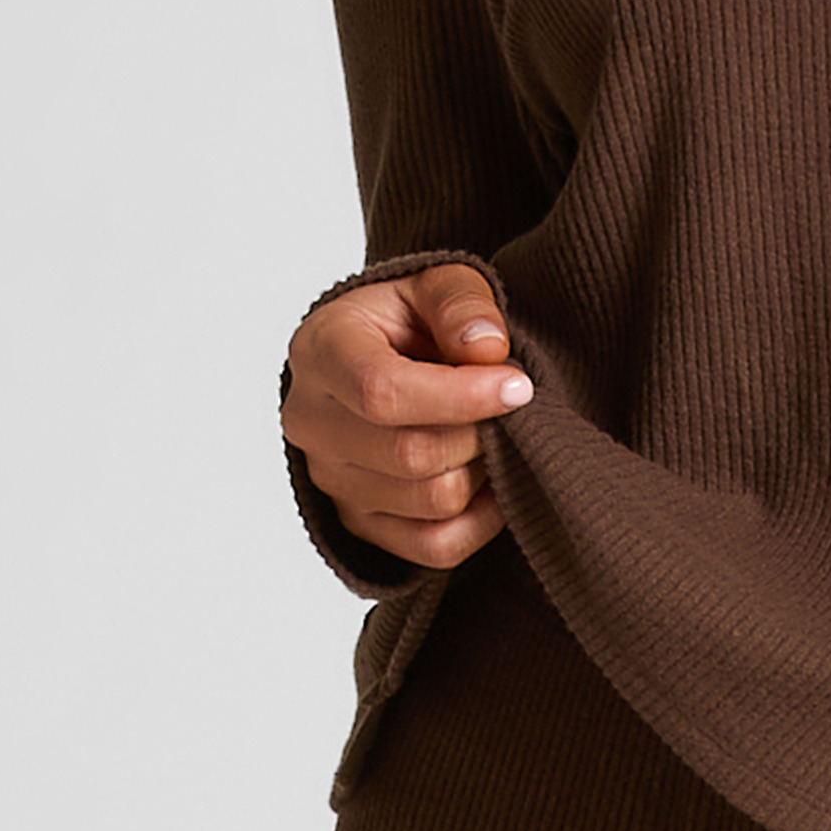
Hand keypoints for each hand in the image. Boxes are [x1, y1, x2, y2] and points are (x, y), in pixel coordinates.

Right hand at [282, 262, 531, 569]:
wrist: (379, 357)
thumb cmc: (407, 318)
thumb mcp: (434, 283)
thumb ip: (461, 303)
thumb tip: (488, 349)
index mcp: (320, 352)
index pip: (382, 394)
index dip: (462, 396)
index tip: (519, 385)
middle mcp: (311, 422)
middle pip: (411, 454)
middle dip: (480, 431)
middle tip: (511, 404)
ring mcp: (330, 480)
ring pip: (431, 502)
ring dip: (484, 469)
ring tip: (494, 430)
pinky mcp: (358, 523)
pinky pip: (435, 547)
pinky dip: (482, 519)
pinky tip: (491, 476)